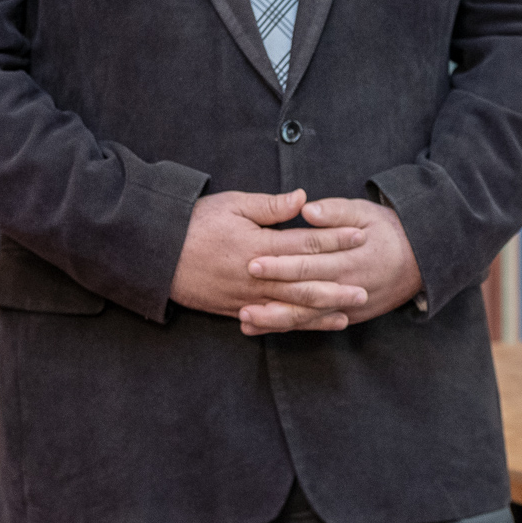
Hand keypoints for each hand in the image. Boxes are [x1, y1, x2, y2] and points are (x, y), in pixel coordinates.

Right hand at [169, 189, 369, 326]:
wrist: (156, 253)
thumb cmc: (195, 223)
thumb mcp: (233, 205)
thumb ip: (271, 206)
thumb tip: (304, 198)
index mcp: (259, 245)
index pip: (306, 244)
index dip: (335, 240)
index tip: (360, 236)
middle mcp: (256, 276)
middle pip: (304, 283)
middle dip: (337, 286)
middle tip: (365, 288)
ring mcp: (246, 297)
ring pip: (291, 308)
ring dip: (321, 311)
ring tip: (349, 311)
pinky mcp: (235, 309)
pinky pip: (271, 321)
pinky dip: (294, 324)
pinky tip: (313, 324)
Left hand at [239, 197, 423, 335]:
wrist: (421, 260)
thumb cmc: (389, 230)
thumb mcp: (366, 212)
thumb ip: (335, 211)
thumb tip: (307, 209)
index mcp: (351, 258)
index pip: (310, 263)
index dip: (281, 264)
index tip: (253, 261)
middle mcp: (349, 287)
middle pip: (304, 294)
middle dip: (271, 295)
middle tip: (241, 294)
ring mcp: (348, 306)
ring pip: (307, 317)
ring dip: (275, 319)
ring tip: (245, 318)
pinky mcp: (347, 316)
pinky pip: (314, 325)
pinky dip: (287, 328)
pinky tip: (261, 327)